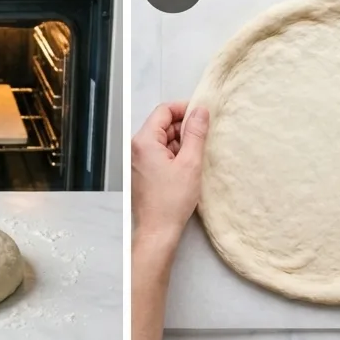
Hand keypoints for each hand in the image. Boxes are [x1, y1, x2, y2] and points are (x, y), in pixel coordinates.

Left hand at [132, 101, 208, 246]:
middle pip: (163, 124)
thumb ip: (195, 133)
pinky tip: (188, 167)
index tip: (202, 115)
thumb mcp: (190, 163)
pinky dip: (175, 155)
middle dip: (184, 128)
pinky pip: (160, 153)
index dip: (184, 109)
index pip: (164, 110)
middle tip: (204, 138)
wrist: (157, 231)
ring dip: (181, 143)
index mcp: (143, 141)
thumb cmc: (171, 201)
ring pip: (163, 139)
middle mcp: (136, 148)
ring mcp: (138, 160)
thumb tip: (201, 111)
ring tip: (196, 157)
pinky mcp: (143, 170)